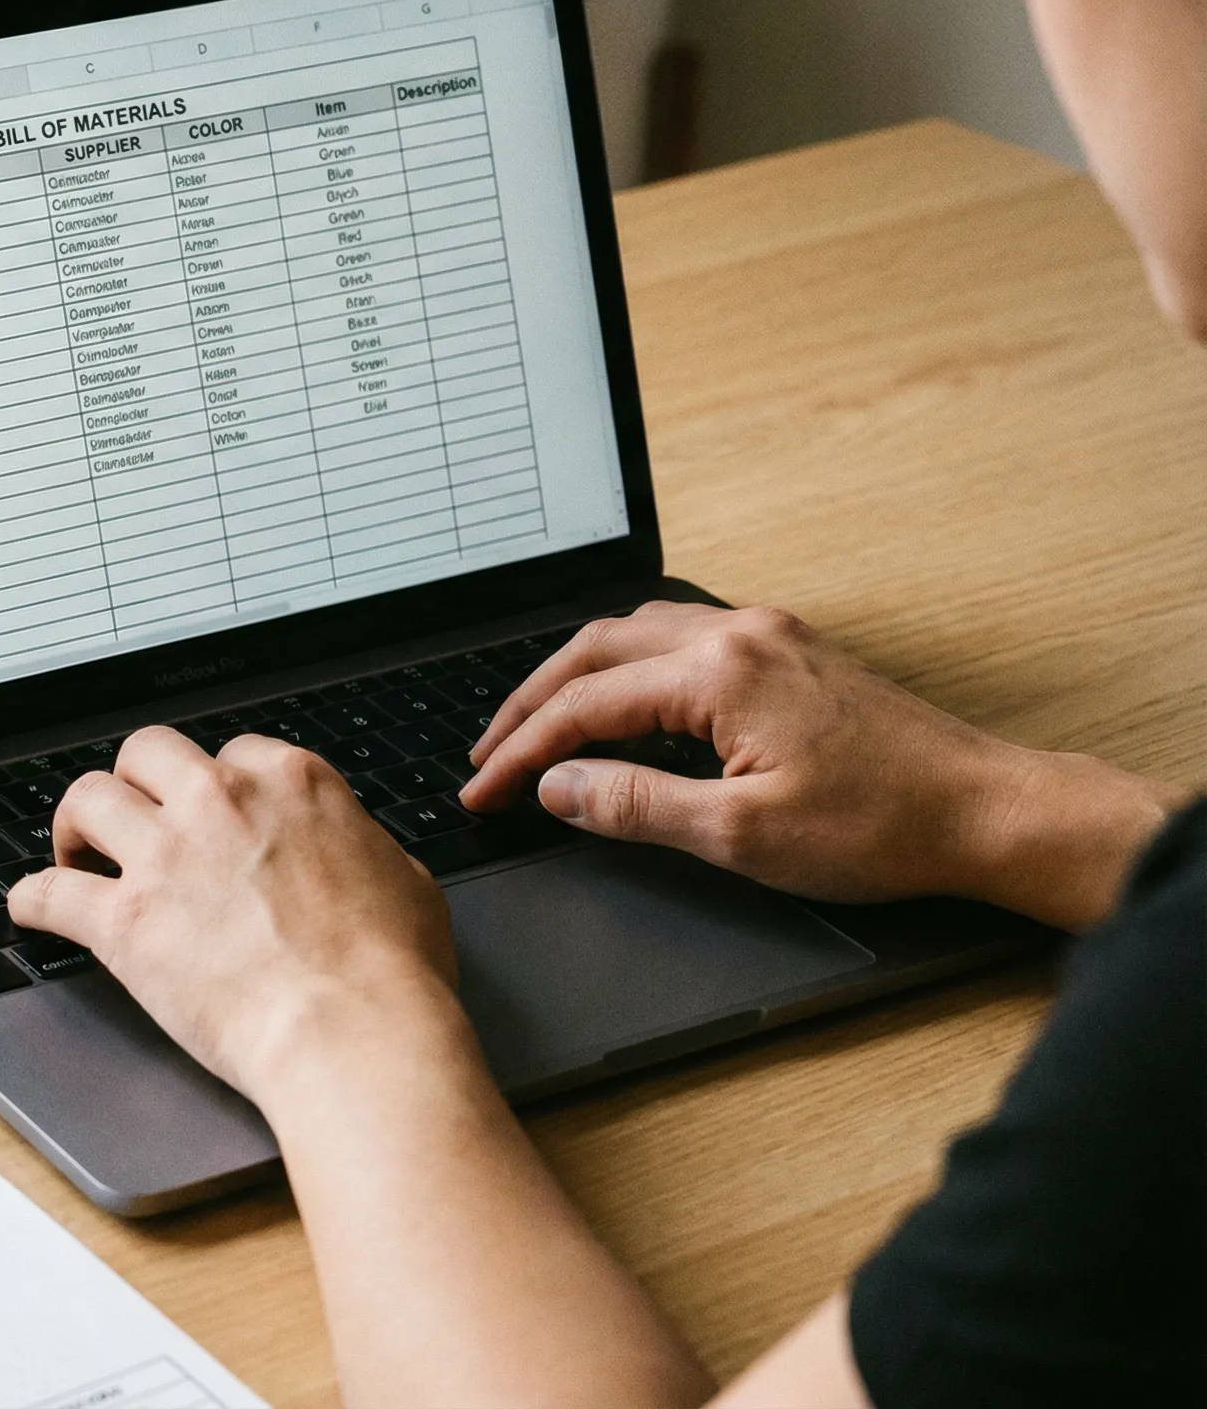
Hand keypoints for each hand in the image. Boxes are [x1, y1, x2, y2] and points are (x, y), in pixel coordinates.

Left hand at [7, 726, 464, 1096]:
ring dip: (76, 825)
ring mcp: (165, 856)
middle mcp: (219, 802)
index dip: (214, 787)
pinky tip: (30, 907)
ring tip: (76, 852)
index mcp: (290, 783)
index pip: (231, 753)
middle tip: (133, 817)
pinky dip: (32, 899)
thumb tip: (356, 853)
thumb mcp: (404, 881)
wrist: (352, 1033)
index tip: (206, 813)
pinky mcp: (123, 920)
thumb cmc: (391, 973)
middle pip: (146, 754)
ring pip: (87, 799)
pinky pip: (49, 893)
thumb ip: (361, 849)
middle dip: (136, 782)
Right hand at [460, 601, 1177, 928]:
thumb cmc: (882, 826)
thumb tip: (558, 789)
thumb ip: (633, 804)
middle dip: (531, 702)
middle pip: (596, 648)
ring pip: (637, 633)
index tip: (482, 791)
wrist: (986, 811)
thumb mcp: (739, 836)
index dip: (521, 752)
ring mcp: (770, 636)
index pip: (585, 704)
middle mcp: (740, 634)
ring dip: (577, 677)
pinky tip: (620, 705)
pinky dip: (628, 669)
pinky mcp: (792, 652)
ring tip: (538, 727)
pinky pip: (682, 639)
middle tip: (488, 754)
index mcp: (720, 672)